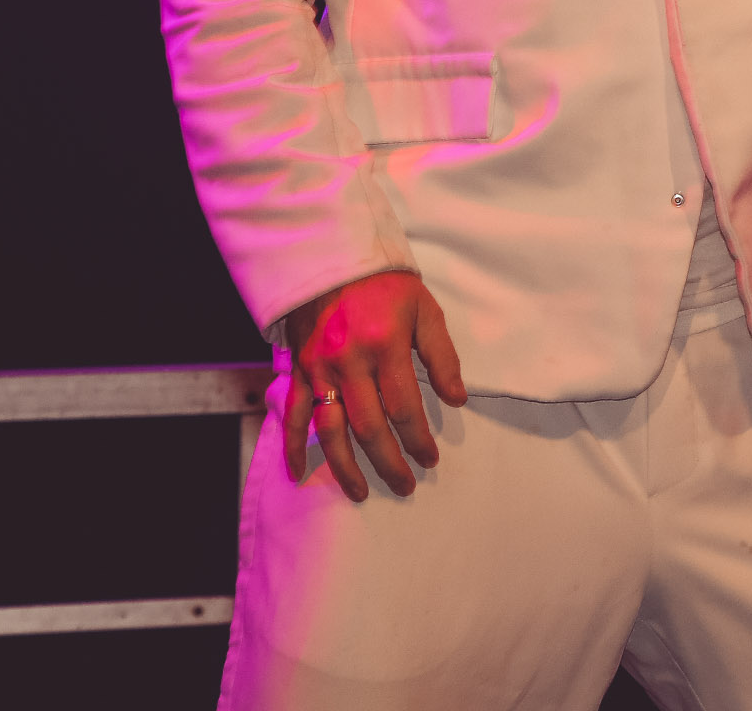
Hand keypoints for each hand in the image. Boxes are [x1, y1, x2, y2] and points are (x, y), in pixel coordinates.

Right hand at [282, 270, 466, 501]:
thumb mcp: (425, 310)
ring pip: (330, 429)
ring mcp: (318, 369)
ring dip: (346, 466)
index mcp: (385, 347)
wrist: (331, 258)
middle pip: (369, 427)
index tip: (430, 459)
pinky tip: (299, 474)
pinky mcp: (298, 370)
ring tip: (363, 492)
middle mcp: (349, 363)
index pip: (405, 407)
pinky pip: (293, 414)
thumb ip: (442, 356)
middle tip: (406, 486)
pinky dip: (293, 446)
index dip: (419, 438)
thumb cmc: (386, 284)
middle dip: (389, 462)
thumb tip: (458, 399)